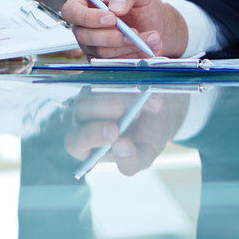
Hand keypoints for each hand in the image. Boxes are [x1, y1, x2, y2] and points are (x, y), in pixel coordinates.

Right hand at [58, 0, 186, 58]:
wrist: (157, 27)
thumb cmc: (143, 6)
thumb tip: (116, 7)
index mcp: (86, 4)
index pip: (71, 11)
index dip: (87, 17)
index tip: (111, 18)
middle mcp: (85, 27)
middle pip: (84, 36)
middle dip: (111, 37)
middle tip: (134, 32)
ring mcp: (93, 46)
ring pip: (101, 52)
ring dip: (128, 46)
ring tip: (151, 37)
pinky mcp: (104, 61)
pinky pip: (113, 63)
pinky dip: (133, 56)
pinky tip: (148, 47)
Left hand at [61, 89, 188, 173]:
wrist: (162, 112)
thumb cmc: (147, 138)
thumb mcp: (144, 156)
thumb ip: (131, 161)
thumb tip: (119, 147)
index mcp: (87, 146)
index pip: (76, 143)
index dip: (91, 137)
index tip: (115, 133)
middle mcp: (83, 120)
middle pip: (82, 112)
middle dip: (105, 109)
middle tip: (131, 109)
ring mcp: (90, 96)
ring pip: (97, 91)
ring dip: (124, 96)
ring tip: (150, 102)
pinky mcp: (101, 78)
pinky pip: (108, 77)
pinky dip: (129, 83)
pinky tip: (147, 90)